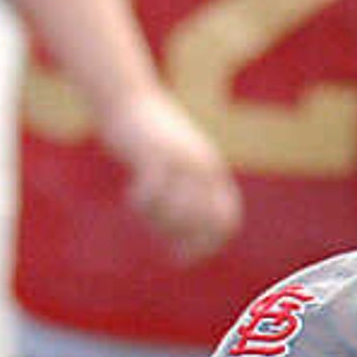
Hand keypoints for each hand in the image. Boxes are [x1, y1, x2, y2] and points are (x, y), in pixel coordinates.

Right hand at [98, 94, 242, 262]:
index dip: (207, 244)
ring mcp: (181, 158)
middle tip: (155, 234)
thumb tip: (181, 228)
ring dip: (156, 219)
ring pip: (177, 209)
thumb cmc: (149, 136)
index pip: (225, 220)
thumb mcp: (175, 160)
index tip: (181, 257)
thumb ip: (186, 189)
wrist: (130, 98)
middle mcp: (203, 166)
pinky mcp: (155, 152)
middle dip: (177, 236)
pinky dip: (140, 201)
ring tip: (141, 212)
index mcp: (213, 171)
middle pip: (201, 221)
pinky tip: (132, 196)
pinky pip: (151, 190)